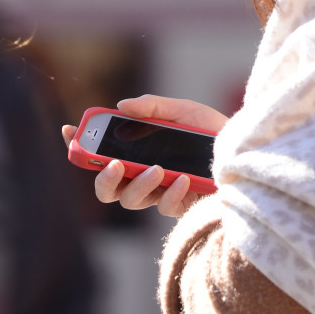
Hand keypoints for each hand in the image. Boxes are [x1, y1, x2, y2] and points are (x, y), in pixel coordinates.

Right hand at [60, 95, 229, 218]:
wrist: (244, 147)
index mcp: (136, 151)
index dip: (78, 146)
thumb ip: (152, 107)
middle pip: (106, 189)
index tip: (70, 132)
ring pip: (130, 201)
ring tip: (156, 169)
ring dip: (139, 185)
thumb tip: (121, 106)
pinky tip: (183, 179)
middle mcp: (142, 174)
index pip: (99, 154)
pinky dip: (170, 193)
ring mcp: (159, 192)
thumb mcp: (181, 110)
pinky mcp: (179, 205)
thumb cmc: (210, 129)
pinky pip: (163, 207)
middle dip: (103, 179)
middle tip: (114, 166)